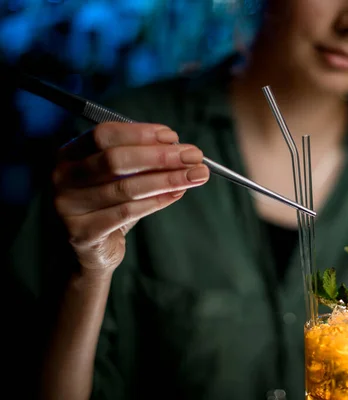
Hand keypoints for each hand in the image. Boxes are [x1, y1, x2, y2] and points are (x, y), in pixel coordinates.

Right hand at [52, 122, 209, 276]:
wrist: (91, 250)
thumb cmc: (109, 205)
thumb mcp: (119, 177)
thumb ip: (142, 160)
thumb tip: (180, 149)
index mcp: (70, 153)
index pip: (105, 134)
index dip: (141, 133)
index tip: (173, 136)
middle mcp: (63, 176)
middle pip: (115, 160)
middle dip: (160, 156)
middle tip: (194, 156)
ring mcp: (68, 206)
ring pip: (125, 187)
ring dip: (166, 179)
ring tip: (194, 175)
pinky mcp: (82, 232)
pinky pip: (126, 212)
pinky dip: (156, 201)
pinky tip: (177, 194)